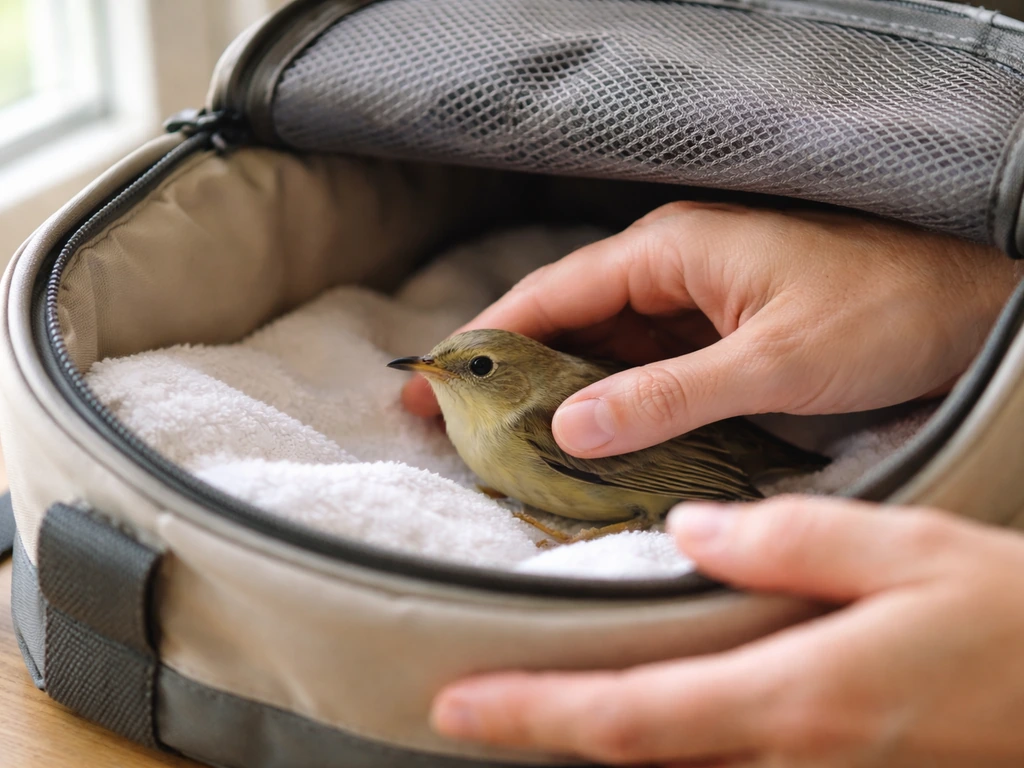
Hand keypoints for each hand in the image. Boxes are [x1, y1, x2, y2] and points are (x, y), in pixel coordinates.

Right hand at [402, 204, 1020, 456]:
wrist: (969, 295)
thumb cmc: (885, 309)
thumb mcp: (773, 362)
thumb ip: (669, 396)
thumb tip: (568, 429)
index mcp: (670, 252)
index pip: (550, 295)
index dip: (483, 341)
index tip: (427, 385)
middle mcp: (670, 266)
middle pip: (564, 320)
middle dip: (506, 371)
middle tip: (449, 426)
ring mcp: (692, 297)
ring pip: (600, 345)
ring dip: (553, 389)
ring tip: (499, 441)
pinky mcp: (715, 329)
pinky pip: (641, 363)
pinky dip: (606, 398)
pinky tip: (584, 437)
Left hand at [431, 497, 1023, 766]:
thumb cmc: (1015, 620)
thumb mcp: (908, 552)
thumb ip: (789, 540)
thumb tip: (690, 530)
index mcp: (797, 695)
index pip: (628, 716)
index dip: (533, 713)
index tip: (458, 703)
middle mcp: (794, 758)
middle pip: (636, 761)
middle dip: (546, 738)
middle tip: (474, 707)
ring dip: (602, 747)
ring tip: (541, 706)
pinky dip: (669, 752)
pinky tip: (653, 720)